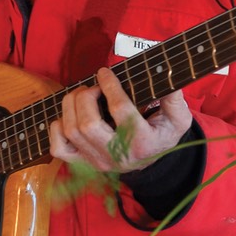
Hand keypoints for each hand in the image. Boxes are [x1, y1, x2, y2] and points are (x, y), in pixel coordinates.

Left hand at [49, 67, 191, 171]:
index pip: (120, 110)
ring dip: (71, 105)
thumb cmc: (162, 134)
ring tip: (83, 94)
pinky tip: (70, 115)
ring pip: (71, 131)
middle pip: (88, 124)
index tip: (105, 72)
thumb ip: (174, 98)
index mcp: (142, 142)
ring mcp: (97, 161)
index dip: (109, 86)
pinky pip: (58, 148)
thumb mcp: (178, 119)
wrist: (152, 162)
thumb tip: (165, 74)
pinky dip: (57, 127)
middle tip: (94, 86)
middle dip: (86, 97)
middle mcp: (117, 155)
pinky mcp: (84, 163)